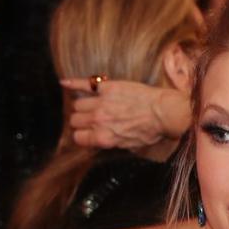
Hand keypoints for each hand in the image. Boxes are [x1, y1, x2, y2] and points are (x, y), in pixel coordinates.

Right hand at [60, 78, 190, 148]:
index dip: (82, 135)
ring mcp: (101, 103)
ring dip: (82, 106)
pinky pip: (83, 84)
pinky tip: (64, 83)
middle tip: (91, 119)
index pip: (78, 138)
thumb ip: (112, 143)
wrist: (164, 112)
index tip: (86, 133)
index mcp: (103, 138)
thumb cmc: (151, 130)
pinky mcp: (107, 88)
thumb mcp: (130, 146)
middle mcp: (98, 121)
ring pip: (77, 104)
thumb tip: (100, 141)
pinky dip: (72, 83)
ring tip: (91, 105)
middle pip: (75, 120)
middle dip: (81, 121)